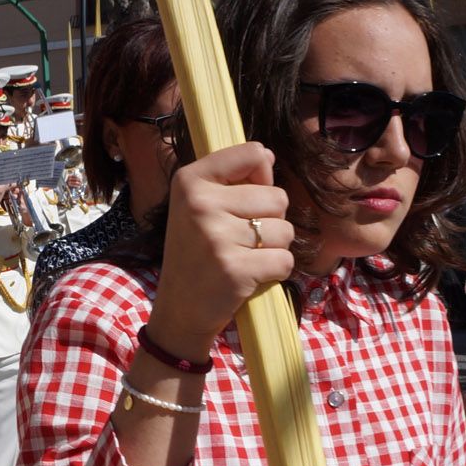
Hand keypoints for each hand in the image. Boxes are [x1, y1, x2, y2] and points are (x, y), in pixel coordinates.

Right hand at [148, 142, 295, 352]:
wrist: (179, 311)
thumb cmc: (197, 254)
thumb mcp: (200, 207)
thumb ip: (233, 178)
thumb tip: (267, 154)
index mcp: (189, 180)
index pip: (253, 153)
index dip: (261, 179)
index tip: (242, 201)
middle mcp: (200, 204)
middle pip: (278, 196)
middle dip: (270, 221)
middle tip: (239, 241)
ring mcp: (216, 237)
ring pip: (285, 230)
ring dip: (274, 248)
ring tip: (243, 258)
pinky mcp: (235, 269)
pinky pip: (285, 260)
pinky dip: (275, 272)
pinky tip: (250, 277)